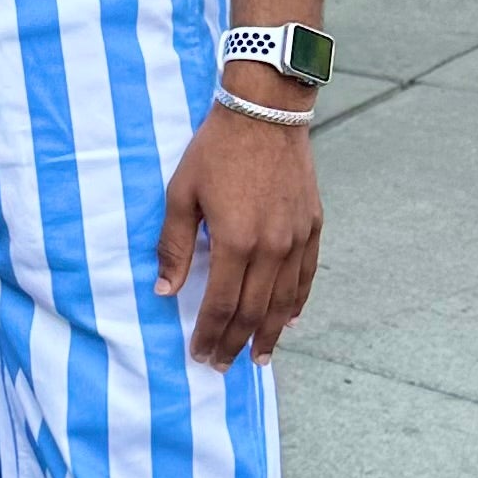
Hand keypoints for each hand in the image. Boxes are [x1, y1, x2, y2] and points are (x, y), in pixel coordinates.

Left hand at [156, 99, 321, 368]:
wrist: (265, 112)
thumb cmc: (216, 149)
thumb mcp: (182, 193)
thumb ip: (174, 245)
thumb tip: (165, 290)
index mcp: (236, 241)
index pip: (223, 305)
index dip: (210, 334)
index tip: (199, 354)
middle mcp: (272, 247)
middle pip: (254, 311)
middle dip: (236, 343)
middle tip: (222, 366)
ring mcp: (297, 238)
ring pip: (285, 301)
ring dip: (270, 333)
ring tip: (259, 357)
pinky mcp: (313, 225)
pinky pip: (306, 276)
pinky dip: (297, 302)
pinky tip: (289, 320)